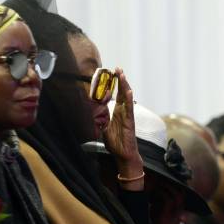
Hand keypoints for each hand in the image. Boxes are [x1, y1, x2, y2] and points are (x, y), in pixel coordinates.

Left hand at [103, 68, 143, 189]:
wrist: (123, 155)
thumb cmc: (115, 143)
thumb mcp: (103, 128)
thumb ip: (100, 118)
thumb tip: (92, 110)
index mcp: (117, 113)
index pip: (115, 96)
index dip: (112, 86)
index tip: (109, 75)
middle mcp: (123, 112)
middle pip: (122, 93)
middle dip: (120, 80)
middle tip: (117, 69)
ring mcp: (128, 116)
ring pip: (126, 98)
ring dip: (124, 85)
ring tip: (122, 74)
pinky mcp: (130, 122)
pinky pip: (130, 108)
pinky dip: (129, 99)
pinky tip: (128, 90)